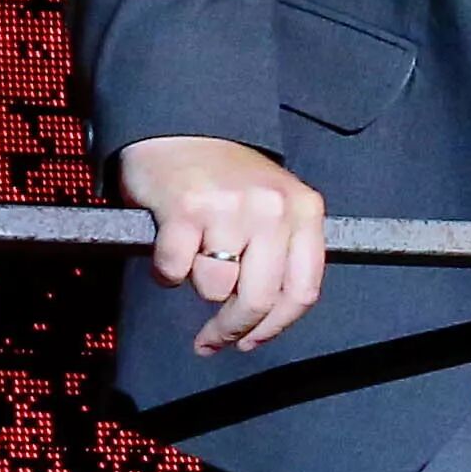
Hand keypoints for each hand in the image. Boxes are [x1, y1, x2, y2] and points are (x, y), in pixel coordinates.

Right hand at [115, 135, 328, 356]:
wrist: (181, 128)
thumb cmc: (227, 178)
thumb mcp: (275, 206)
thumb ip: (281, 253)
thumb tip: (266, 321)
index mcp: (304, 210)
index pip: (302, 290)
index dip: (274, 328)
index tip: (250, 343)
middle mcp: (272, 209)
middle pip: (258, 299)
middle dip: (231, 329)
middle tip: (212, 340)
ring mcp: (230, 208)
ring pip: (213, 288)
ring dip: (196, 284)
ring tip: (193, 257)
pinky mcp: (186, 210)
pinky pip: (174, 270)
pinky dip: (166, 270)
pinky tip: (170, 248)